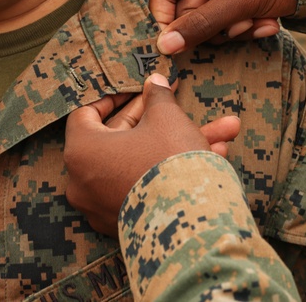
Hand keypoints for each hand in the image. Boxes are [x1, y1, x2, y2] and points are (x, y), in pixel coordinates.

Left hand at [64, 74, 240, 234]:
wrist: (189, 223)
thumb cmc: (168, 161)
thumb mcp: (166, 117)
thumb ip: (157, 96)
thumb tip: (155, 82)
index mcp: (82, 151)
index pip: (85, 114)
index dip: (113, 97)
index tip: (134, 89)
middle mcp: (84, 182)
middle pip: (121, 138)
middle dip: (159, 118)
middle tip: (176, 100)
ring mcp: (103, 206)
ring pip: (143, 162)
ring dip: (179, 143)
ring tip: (223, 131)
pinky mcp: (126, 223)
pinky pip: (147, 186)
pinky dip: (173, 171)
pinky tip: (215, 155)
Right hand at [150, 0, 297, 54]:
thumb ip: (202, 24)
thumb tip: (164, 46)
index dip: (167, 21)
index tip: (179, 46)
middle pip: (190, 10)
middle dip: (218, 27)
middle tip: (242, 28)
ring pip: (213, 18)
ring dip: (236, 28)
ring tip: (261, 22)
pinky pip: (232, 17)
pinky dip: (249, 24)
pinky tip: (271, 21)